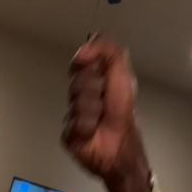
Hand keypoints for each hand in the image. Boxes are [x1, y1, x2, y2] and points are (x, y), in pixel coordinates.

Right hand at [63, 35, 150, 191]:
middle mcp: (82, 94)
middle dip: (94, 89)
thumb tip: (87, 41)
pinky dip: (87, 127)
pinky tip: (93, 133)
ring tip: (101, 119)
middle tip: (105, 100)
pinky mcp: (68, 133)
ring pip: (76, 100)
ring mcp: (73, 114)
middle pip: (78, 80)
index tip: (89, 63)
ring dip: (94, 109)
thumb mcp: (122, 76)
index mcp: (95, 80)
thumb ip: (110, 52)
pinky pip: (73, 122)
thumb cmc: (123, 113)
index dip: (86, 60)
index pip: (81, 60)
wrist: (120, 149)